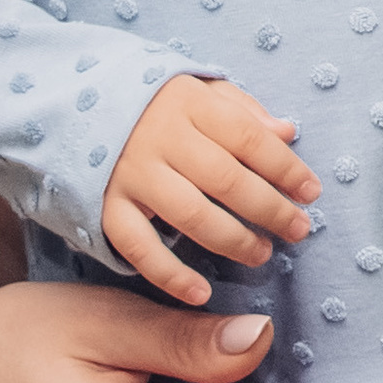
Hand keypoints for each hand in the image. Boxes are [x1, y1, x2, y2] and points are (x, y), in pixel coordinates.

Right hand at [105, 77, 319, 302]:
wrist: (69, 105)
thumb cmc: (151, 102)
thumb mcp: (197, 90)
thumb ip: (242, 110)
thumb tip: (287, 132)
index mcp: (189, 104)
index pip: (249, 138)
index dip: (286, 168)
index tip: (312, 193)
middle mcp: (160, 138)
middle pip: (227, 180)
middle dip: (270, 209)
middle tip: (298, 230)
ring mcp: (131, 174)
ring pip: (191, 216)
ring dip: (233, 241)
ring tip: (262, 254)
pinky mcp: (104, 207)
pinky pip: (139, 248)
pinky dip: (170, 275)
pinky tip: (200, 292)